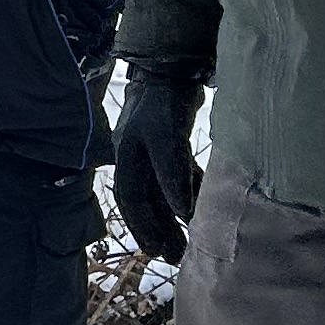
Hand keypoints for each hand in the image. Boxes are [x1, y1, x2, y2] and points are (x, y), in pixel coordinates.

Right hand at [109, 67, 202, 264]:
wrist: (171, 68)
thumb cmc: (165, 102)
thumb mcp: (168, 139)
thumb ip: (174, 176)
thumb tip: (183, 213)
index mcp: (127, 157)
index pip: (132, 199)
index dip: (143, 226)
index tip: (156, 251)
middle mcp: (135, 158)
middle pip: (144, 202)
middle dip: (156, 230)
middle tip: (172, 256)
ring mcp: (150, 151)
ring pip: (158, 193)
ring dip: (170, 218)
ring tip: (184, 242)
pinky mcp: (170, 144)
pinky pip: (175, 178)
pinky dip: (184, 195)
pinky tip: (197, 209)